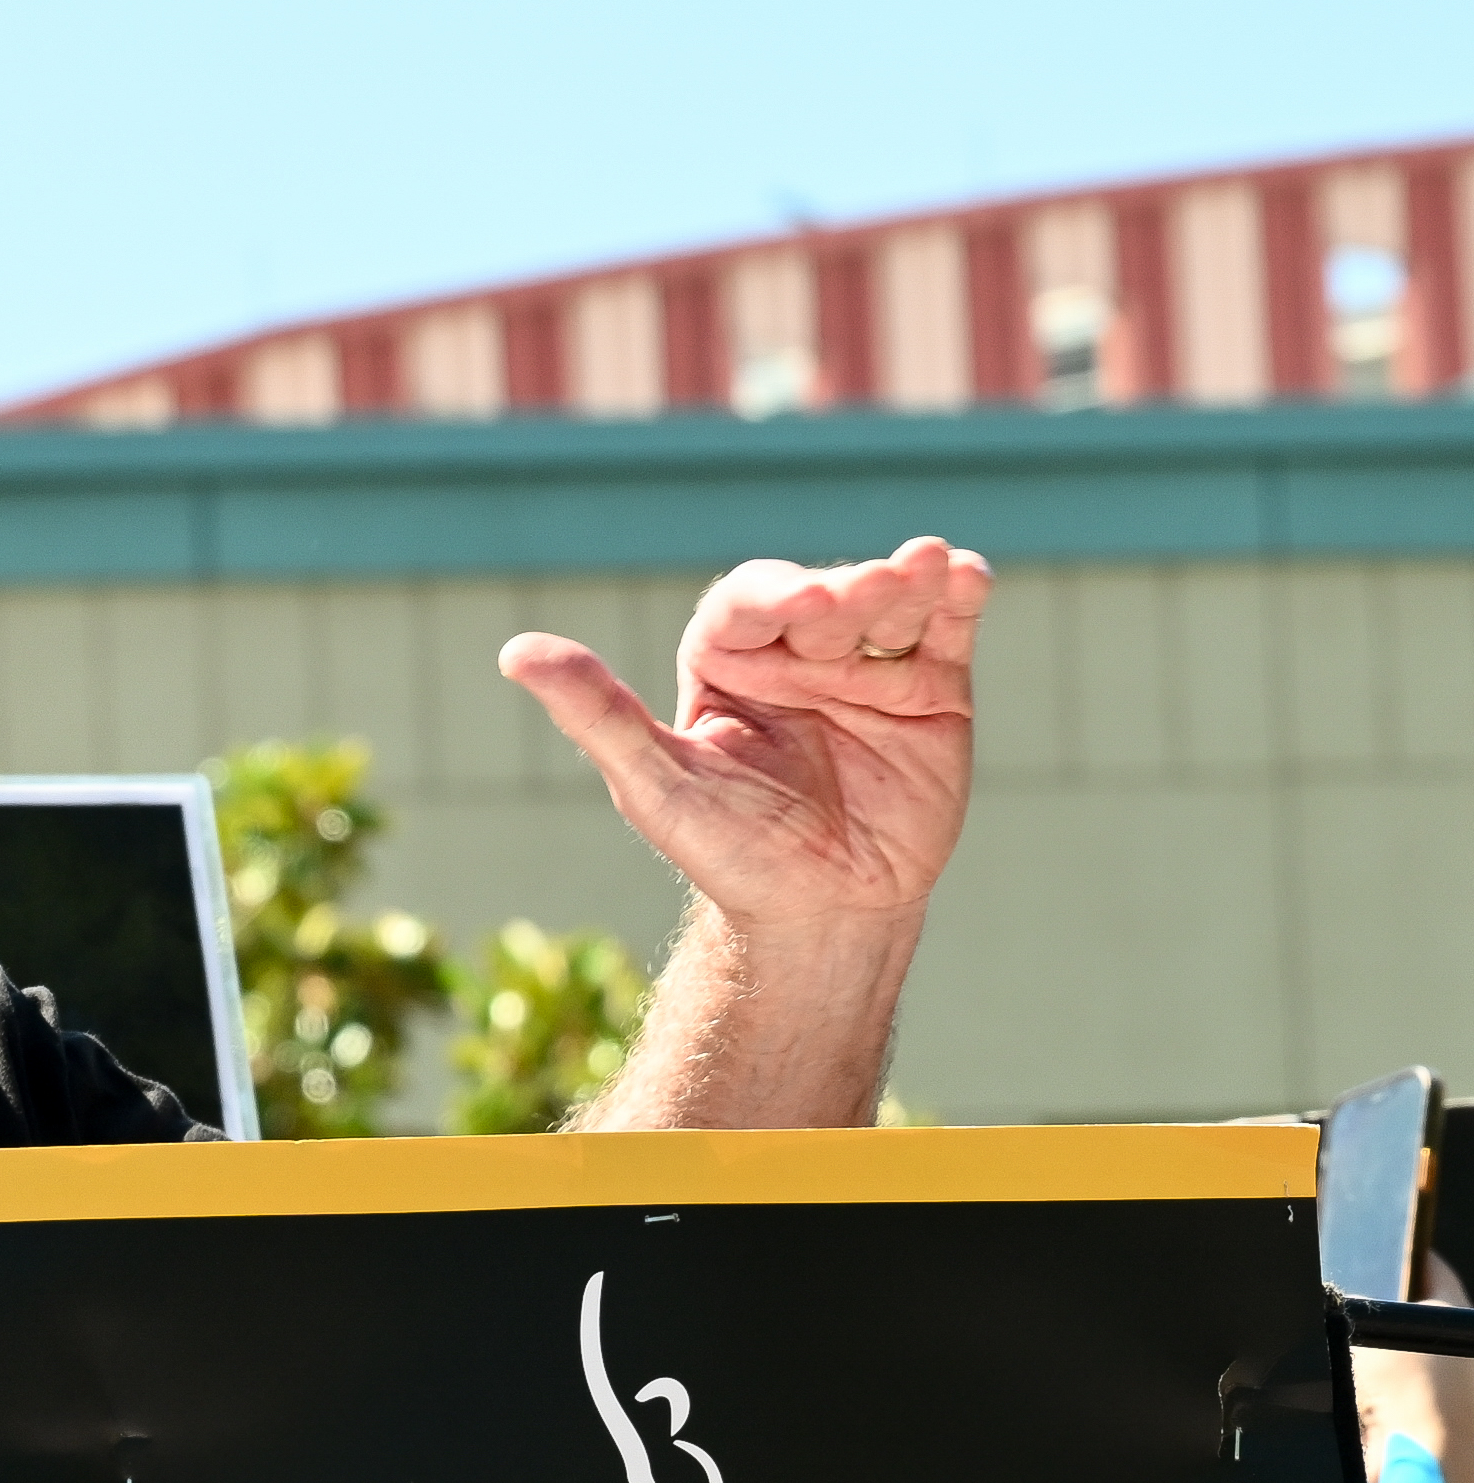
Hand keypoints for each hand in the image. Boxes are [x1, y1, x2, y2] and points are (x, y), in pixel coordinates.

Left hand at [500, 537, 989, 939]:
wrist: (822, 916)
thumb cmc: (728, 852)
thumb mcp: (654, 785)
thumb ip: (597, 714)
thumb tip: (514, 653)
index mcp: (726, 661)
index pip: (746, 605)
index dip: (776, 597)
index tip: (806, 610)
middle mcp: (797, 653)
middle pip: (826, 599)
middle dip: (851, 593)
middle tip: (869, 599)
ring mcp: (867, 667)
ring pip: (891, 604)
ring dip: (912, 580)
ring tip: (935, 566)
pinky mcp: (931, 689)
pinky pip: (947, 630)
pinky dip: (960, 597)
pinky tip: (969, 574)